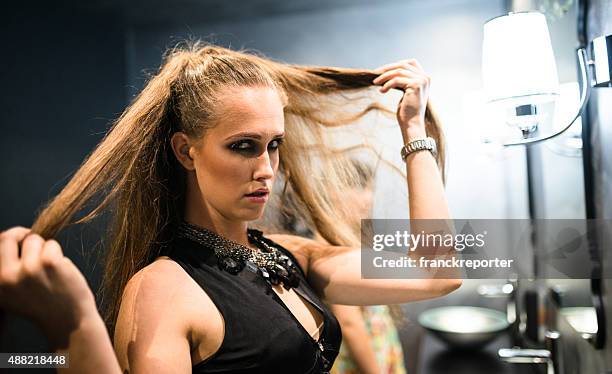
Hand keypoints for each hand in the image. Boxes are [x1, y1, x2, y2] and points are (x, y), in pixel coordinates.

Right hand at [0, 227, 97, 347]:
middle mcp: (7, 276)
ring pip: (36, 240)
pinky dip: (59, 255)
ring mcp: (28, 268)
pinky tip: (61, 273)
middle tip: (40, 248)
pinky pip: (53, 245)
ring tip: (52, 271)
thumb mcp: (14, 293)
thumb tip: (10, 237)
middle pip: (11, 237)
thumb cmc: (44, 305)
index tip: (23, 237)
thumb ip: (8, 270)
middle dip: (26, 238)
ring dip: (46, 250)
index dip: (12, 237)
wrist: (68, 322)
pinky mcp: (49, 262)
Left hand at [372, 59, 430, 136]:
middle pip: (403, 66)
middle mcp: (425, 77)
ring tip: (375, 83)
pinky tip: (382, 90)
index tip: (383, 70)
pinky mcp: (415, 85)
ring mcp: (421, 80)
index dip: (395, 65)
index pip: (409, 63)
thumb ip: (403, 80)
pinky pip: (396, 80)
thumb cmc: (407, 111)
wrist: (412, 124)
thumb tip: (388, 71)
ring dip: (384, 76)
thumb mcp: (406, 91)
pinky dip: (387, 84)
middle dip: (387, 69)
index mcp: (424, 78)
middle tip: (375, 74)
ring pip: (398, 72)